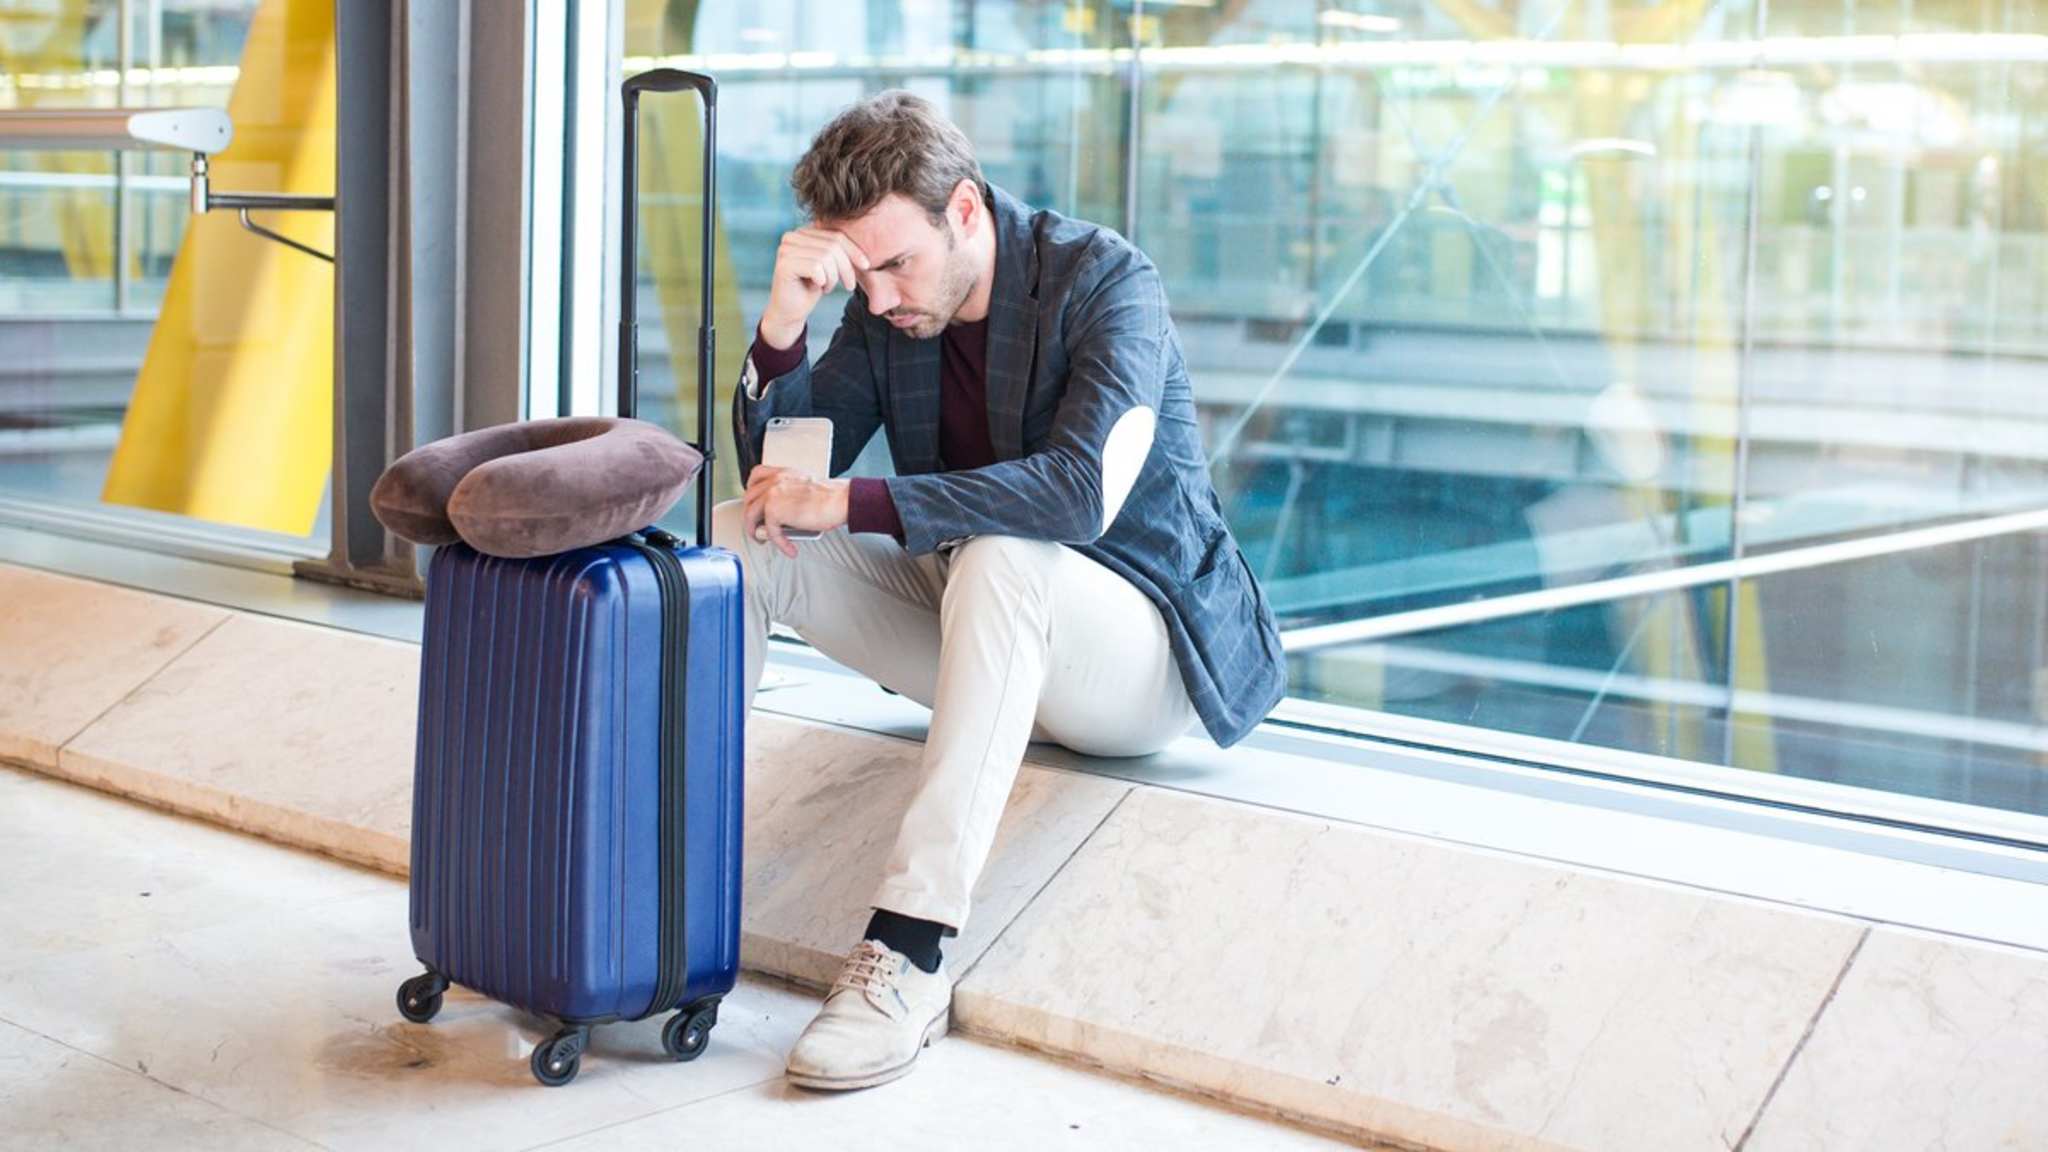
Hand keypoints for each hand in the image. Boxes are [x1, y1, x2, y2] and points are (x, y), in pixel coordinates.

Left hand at [742, 466, 849, 557]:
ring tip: (763, 540)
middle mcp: (774, 481)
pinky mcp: (775, 512)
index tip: (754, 501)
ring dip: (755, 531)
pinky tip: (789, 549)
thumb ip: (790, 492)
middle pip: (749, 498)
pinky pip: (770, 532)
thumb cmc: (832, 496)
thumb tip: (783, 512)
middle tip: (757, 526)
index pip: (756, 475)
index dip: (751, 490)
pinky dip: (779, 544)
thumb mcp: (805, 485)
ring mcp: (772, 495)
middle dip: (750, 514)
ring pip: (750, 515)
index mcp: (782, 473)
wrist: (841, 500)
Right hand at [759, 227, 870, 349]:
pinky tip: (819, 288)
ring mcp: (785, 249)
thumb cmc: (811, 287)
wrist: (790, 312)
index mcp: (803, 232)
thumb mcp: (831, 266)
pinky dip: (823, 281)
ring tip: (828, 287)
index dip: (854, 250)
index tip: (866, 266)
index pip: (836, 235)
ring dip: (833, 277)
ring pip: (826, 257)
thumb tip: (866, 241)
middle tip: (849, 286)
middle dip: (846, 267)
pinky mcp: (784, 265)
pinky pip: (816, 268)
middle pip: (833, 245)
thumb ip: (840, 250)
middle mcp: (791, 236)